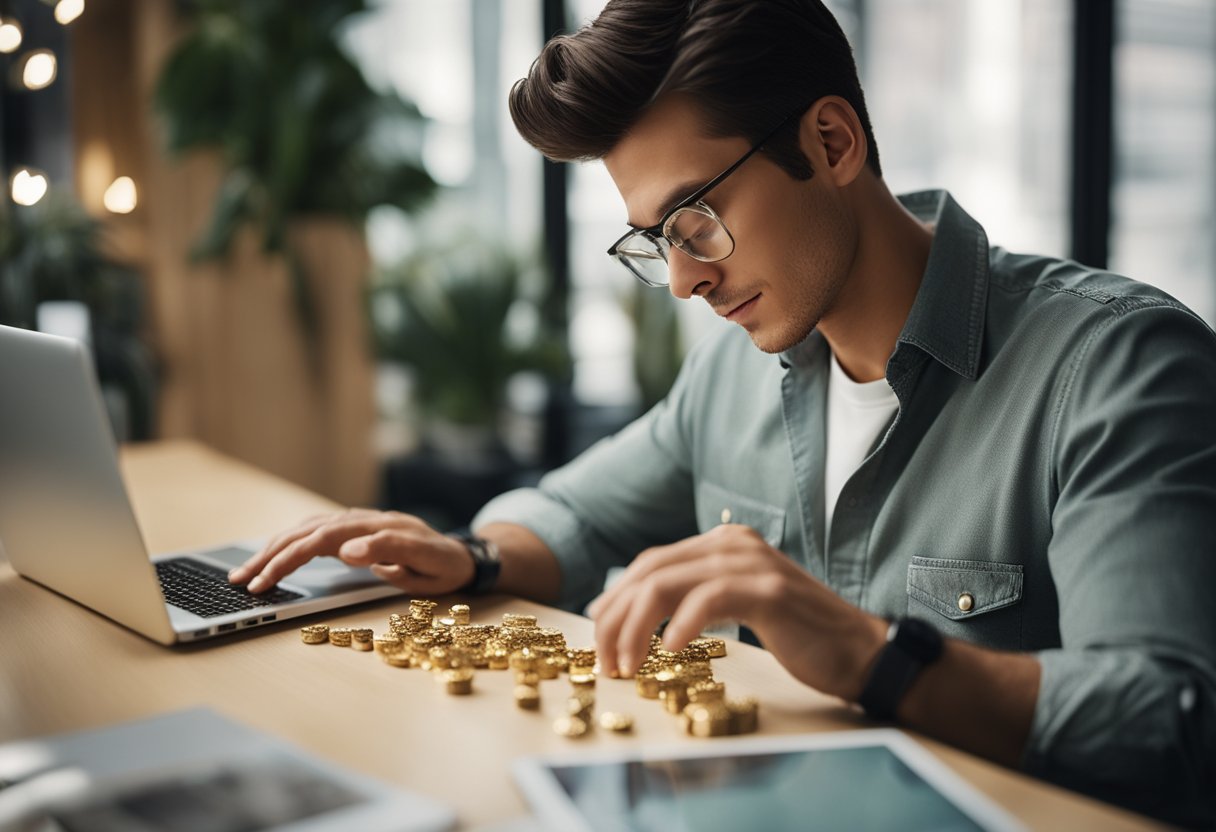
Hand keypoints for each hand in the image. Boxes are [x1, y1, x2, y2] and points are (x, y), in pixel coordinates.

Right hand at [227, 509, 474, 594]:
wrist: (460, 554)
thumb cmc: (444, 563)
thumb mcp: (426, 560)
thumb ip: (389, 551)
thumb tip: (346, 550)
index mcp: (374, 528)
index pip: (319, 540)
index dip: (289, 560)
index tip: (266, 581)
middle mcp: (360, 521)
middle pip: (304, 533)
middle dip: (268, 556)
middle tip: (240, 581)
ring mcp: (355, 524)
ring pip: (303, 531)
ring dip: (272, 549)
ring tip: (246, 572)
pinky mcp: (352, 531)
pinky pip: (313, 532)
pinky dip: (288, 543)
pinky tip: (273, 554)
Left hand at [587, 524, 886, 699]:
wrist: (861, 652)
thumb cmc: (799, 637)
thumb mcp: (738, 607)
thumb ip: (697, 599)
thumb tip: (638, 620)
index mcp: (722, 545)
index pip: (650, 564)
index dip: (616, 600)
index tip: (599, 638)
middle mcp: (733, 544)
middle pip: (649, 571)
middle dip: (615, 618)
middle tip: (604, 660)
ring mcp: (752, 563)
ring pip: (667, 583)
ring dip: (635, 628)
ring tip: (627, 664)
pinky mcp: (769, 590)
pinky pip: (709, 598)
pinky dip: (680, 624)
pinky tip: (669, 651)